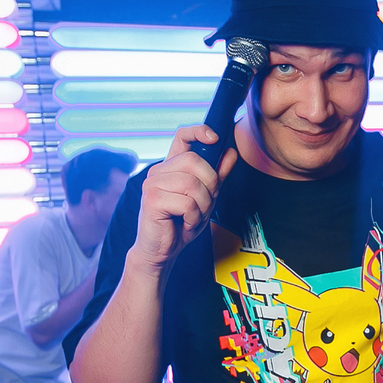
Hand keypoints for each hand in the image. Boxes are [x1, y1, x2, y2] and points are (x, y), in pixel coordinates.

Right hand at [134, 124, 237, 275]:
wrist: (162, 251)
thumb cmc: (180, 223)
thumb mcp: (206, 198)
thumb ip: (217, 176)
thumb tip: (230, 152)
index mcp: (171, 166)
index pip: (183, 136)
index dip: (199, 131)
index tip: (215, 138)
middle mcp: (159, 171)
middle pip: (195, 162)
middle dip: (210, 186)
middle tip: (204, 205)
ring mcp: (153, 183)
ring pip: (193, 184)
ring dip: (202, 206)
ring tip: (193, 217)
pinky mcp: (152, 199)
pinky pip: (187, 203)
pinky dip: (193, 218)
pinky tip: (184, 223)